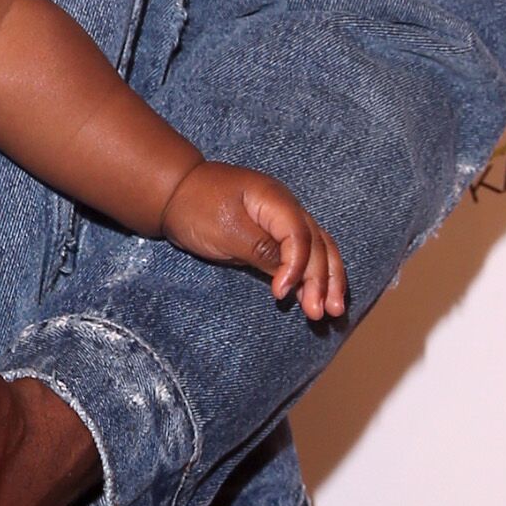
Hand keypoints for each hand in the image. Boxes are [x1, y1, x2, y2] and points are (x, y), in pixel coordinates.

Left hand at [160, 160, 347, 321]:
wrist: (174, 193)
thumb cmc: (196, 206)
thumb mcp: (226, 230)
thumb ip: (260, 250)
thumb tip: (289, 272)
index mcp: (276, 200)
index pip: (301, 236)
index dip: (297, 267)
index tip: (281, 293)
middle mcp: (287, 209)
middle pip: (318, 244)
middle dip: (323, 280)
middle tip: (323, 312)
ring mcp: (282, 221)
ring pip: (319, 250)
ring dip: (327, 280)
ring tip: (331, 311)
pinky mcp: (274, 236)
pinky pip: (303, 254)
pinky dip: (311, 275)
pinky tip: (315, 296)